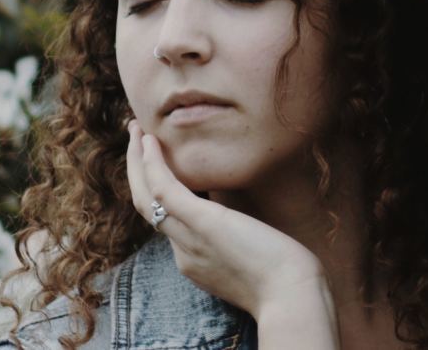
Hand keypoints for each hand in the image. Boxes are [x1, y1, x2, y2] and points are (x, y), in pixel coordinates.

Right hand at [124, 121, 328, 317]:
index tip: (159, 165)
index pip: (166, 222)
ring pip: (145, 198)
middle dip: (136, 172)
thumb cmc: (286, 278)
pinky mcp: (202, 224)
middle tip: (135, 138)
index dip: (157, 190)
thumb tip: (239, 214)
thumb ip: (237, 238)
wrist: (292, 296)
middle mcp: (183, 252)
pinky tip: (151, 141)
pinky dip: (153, 165)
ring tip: (135, 130)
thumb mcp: (252, 257)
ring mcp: (188, 240)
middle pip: (146, 208)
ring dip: (136, 161)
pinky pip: (165, 191)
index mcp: (194, 261)